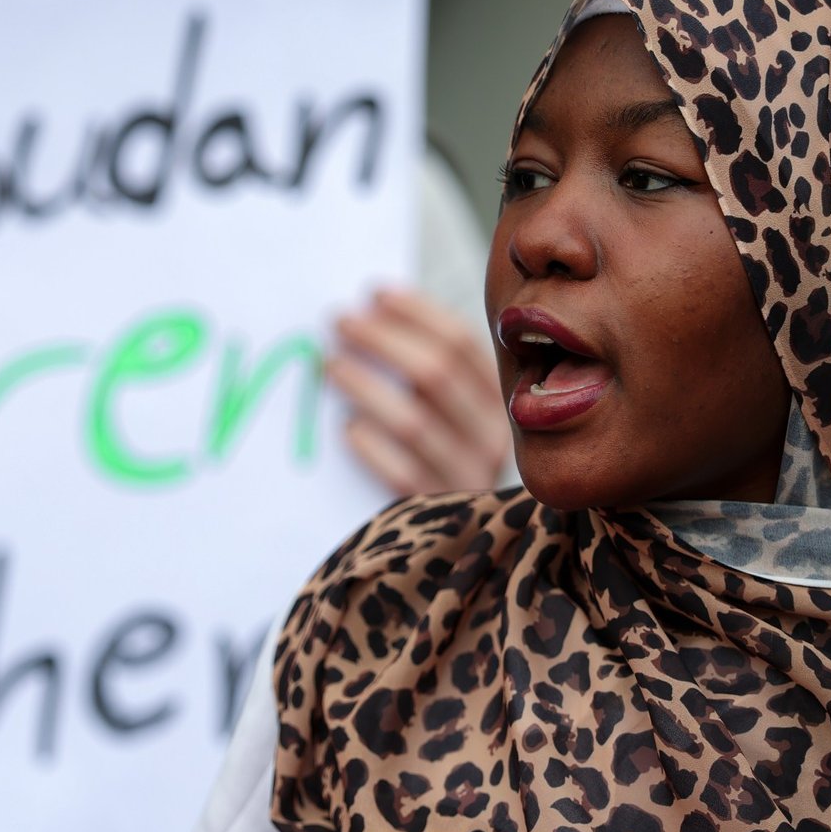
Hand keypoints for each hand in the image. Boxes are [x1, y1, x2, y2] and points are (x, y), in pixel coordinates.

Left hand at [328, 288, 509, 495]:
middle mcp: (493, 438)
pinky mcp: (435, 511)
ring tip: (330, 366)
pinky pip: (401, 473)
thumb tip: (371, 307)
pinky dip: (371, 446)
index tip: (374, 293)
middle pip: (436, 375)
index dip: (415, 312)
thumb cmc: (431, 451)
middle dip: (382, 340)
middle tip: (339, 322)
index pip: (462, 343)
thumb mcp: (442, 405)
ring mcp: (467, 478)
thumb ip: (422, 362)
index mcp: (500, 399)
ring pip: (413, 422)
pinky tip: (347, 428)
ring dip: (365, 387)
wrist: (437, 539)